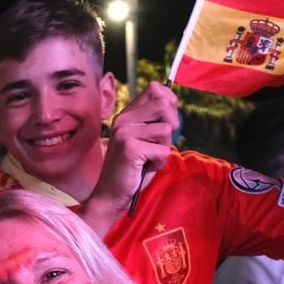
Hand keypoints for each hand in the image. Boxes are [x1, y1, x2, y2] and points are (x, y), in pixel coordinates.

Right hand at [96, 82, 177, 208]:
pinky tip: (144, 167)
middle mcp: (123, 119)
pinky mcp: (130, 148)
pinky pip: (162, 150)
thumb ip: (154, 120)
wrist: (111, 194)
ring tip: (148, 158)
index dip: (170, 102)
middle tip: (158, 143)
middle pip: (164, 105)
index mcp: (127, 114)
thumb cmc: (132, 168)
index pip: (155, 89)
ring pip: (166, 129)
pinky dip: (159, 162)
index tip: (165, 121)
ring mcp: (125, 132)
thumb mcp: (144, 139)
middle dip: (171, 126)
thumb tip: (173, 103)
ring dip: (164, 148)